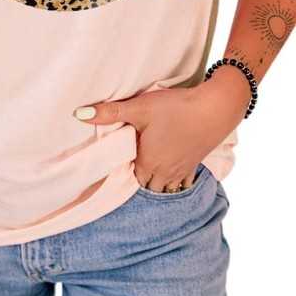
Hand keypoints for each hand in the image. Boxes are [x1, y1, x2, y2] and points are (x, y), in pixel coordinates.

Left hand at [75, 69, 249, 192]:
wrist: (216, 108)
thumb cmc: (176, 108)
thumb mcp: (139, 107)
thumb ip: (110, 112)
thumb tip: (79, 114)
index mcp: (149, 163)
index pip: (131, 179)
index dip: (125, 173)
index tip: (118, 166)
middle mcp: (166, 172)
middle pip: (148, 186)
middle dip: (141, 180)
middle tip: (132, 168)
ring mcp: (183, 169)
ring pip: (167, 187)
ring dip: (158, 183)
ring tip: (150, 172)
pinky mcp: (196, 162)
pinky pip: (184, 182)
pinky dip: (177, 182)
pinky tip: (174, 171)